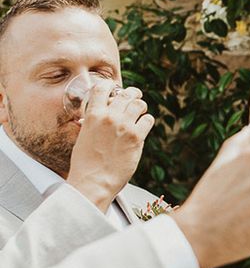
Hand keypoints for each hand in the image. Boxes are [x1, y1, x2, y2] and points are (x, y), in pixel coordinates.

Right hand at [67, 83, 153, 211]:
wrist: (94, 181)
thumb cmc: (85, 164)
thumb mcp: (83, 138)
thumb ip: (91, 125)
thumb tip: (91, 119)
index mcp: (93, 115)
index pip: (103, 88)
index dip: (111, 86)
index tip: (115, 89)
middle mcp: (109, 117)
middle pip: (126, 94)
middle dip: (132, 94)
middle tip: (135, 97)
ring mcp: (124, 126)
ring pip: (140, 104)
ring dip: (141, 107)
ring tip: (140, 112)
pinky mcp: (136, 137)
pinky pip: (148, 120)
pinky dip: (147, 121)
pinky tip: (143, 127)